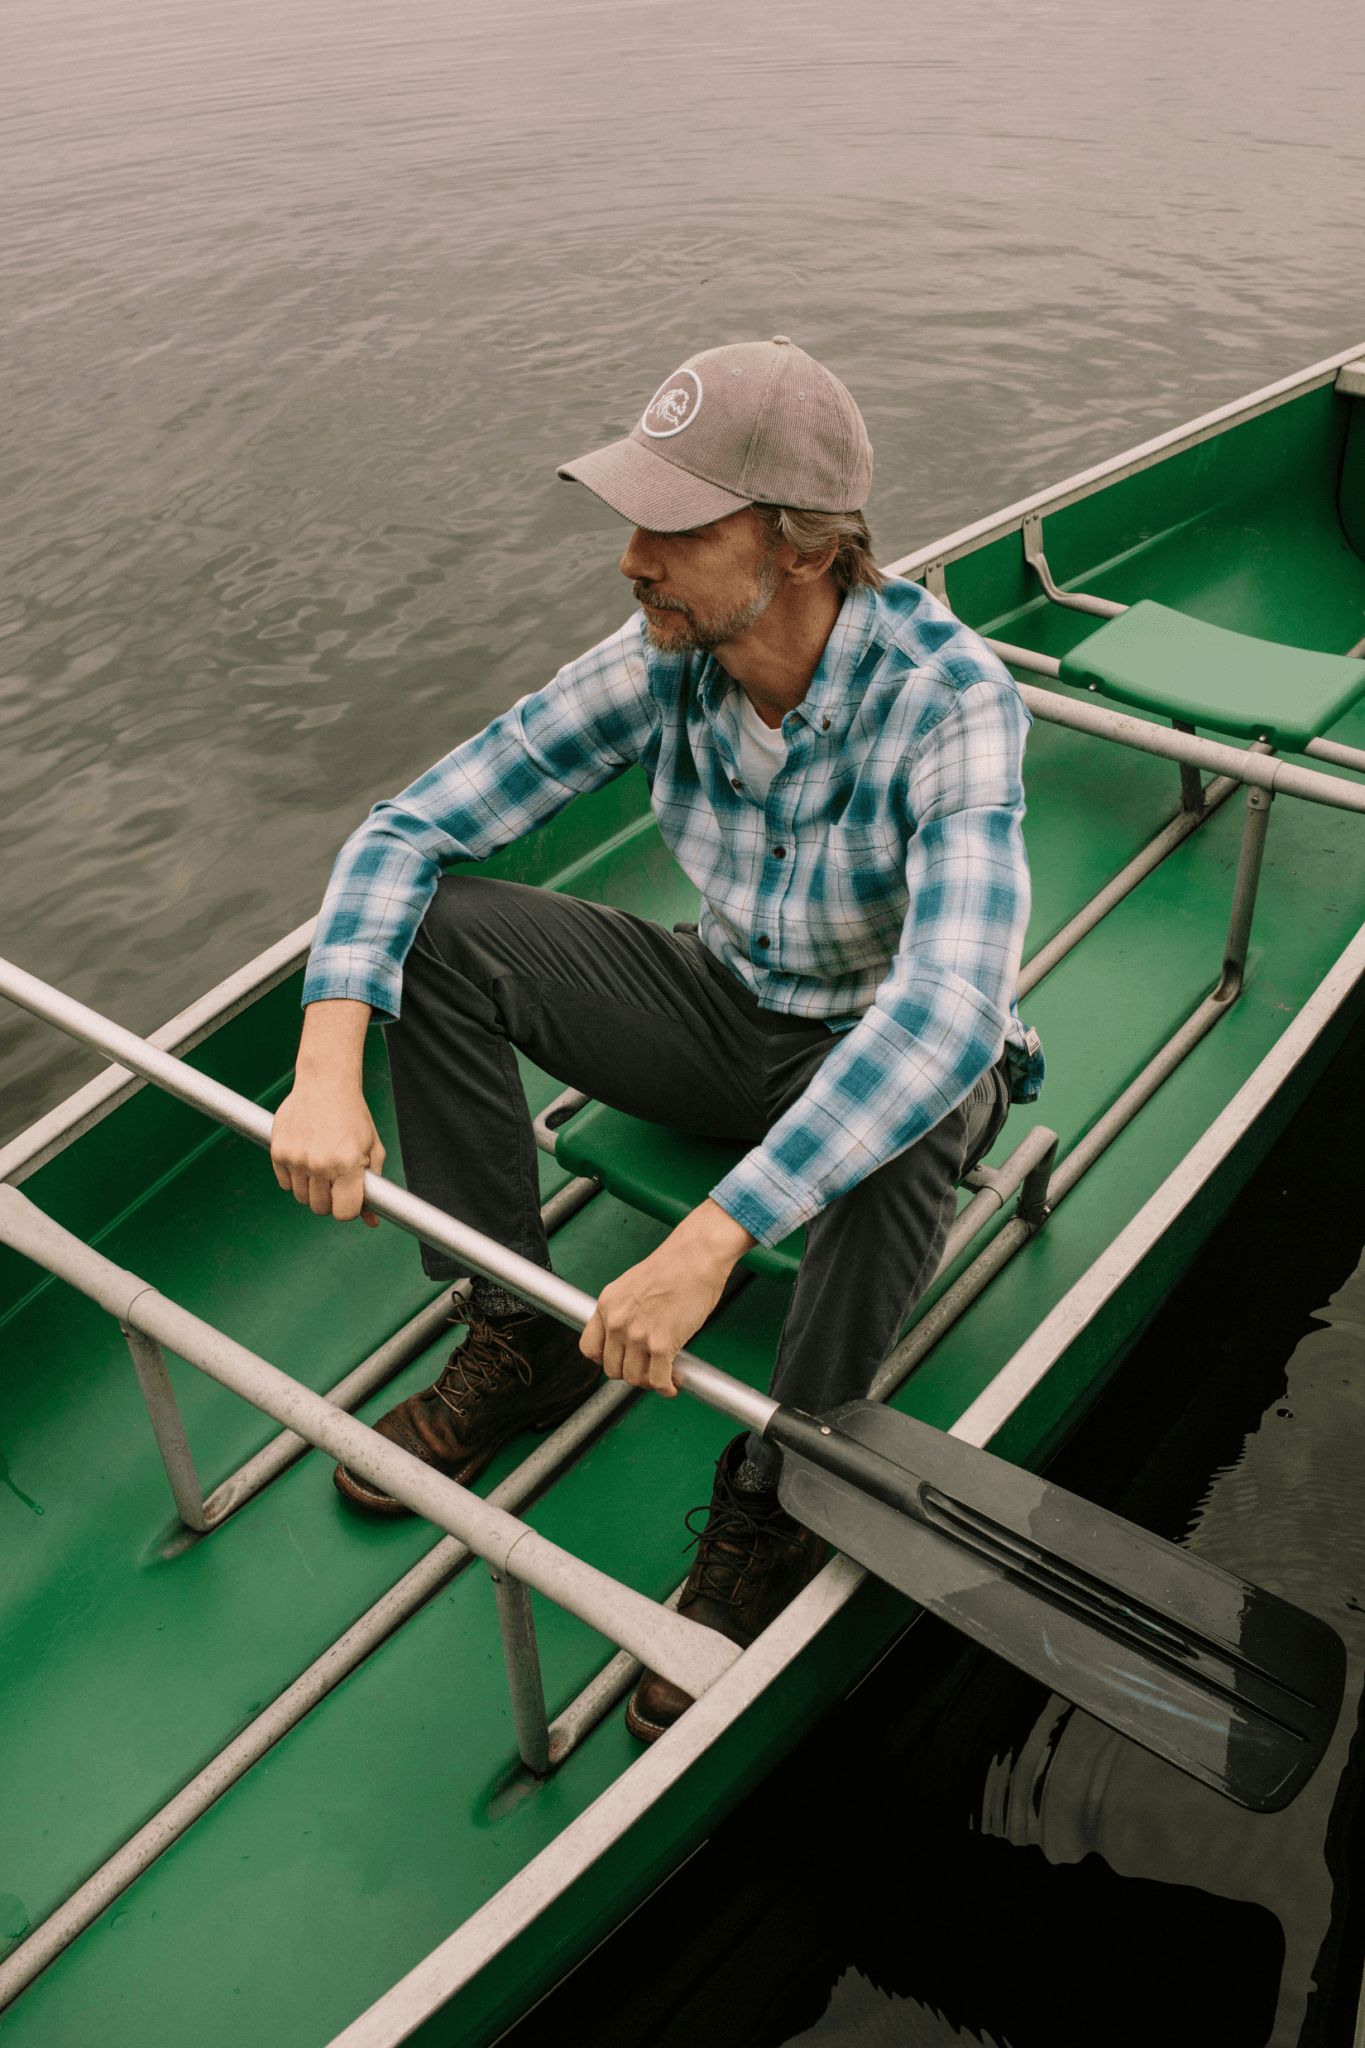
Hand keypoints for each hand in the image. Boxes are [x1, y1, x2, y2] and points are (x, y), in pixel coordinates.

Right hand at [270, 999, 384, 1224]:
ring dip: (312, 1188)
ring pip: (301, 1197)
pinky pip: (285, 1183)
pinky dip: (294, 1177)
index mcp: (348, 1164)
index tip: (349, 1199)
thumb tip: (371, 1221)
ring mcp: (296, 1158)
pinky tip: (305, 1156)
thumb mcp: (371, 1149)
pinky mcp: (278, 1151)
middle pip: (320, 1208)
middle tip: (335, 1179)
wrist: (325, 1084)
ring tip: (320, 1164)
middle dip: (330, 1199)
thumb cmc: (353, 1117)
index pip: (344, 1212)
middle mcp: (320, 1163)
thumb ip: (373, 1186)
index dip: (348, 1209)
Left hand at [581, 1199, 755, 1394]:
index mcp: (607, 1305)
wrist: (696, 1256)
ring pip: (635, 1378)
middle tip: (648, 1368)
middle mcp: (617, 1322)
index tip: (620, 1361)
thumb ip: (624, 1311)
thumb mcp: (632, 1286)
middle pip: (613, 1369)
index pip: (589, 1349)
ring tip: (664, 1375)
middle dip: (631, 1373)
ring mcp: (638, 1335)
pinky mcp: (662, 1344)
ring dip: (650, 1382)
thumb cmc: (673, 1266)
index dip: (605, 1360)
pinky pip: (659, 1380)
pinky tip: (674, 1384)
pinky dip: (667, 1388)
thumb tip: (630, 1335)